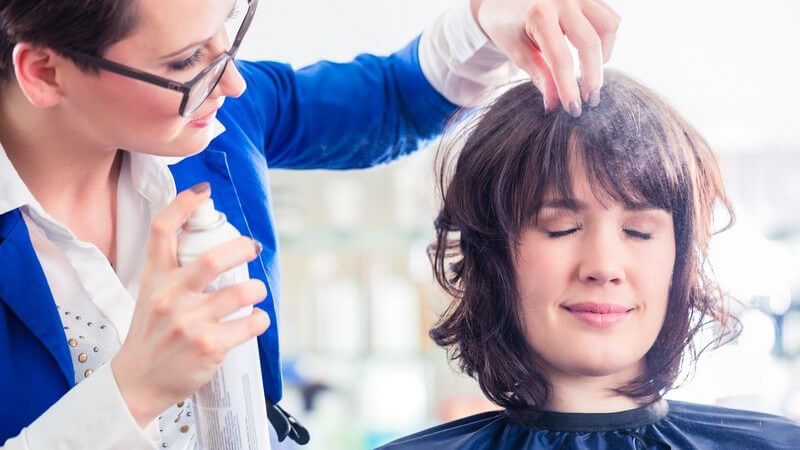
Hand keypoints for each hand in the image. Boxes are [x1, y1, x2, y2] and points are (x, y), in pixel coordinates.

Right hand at [111, 183, 269, 426]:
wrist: (138, 382)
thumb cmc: (151, 335)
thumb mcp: (151, 295)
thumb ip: (173, 271)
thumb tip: (212, 245)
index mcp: (154, 279)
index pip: (162, 231)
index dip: (183, 204)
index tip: (203, 193)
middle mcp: (169, 297)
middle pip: (211, 259)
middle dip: (241, 248)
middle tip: (252, 247)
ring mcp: (189, 323)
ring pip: (240, 293)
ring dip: (257, 289)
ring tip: (257, 292)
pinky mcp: (209, 346)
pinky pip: (249, 323)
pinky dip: (260, 319)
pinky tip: (257, 318)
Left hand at [472, 0, 620, 115]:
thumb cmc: (508, 27)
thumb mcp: (518, 53)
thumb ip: (539, 76)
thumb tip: (555, 105)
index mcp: (539, 14)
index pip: (561, 58)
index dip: (569, 88)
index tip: (574, 110)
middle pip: (590, 43)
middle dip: (593, 77)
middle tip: (590, 101)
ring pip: (608, 27)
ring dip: (604, 55)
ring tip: (589, 73)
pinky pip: (609, 17)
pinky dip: (605, 39)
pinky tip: (591, 54)